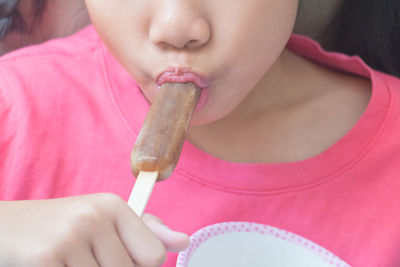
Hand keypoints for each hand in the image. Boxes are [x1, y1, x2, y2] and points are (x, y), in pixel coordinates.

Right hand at [0, 193, 188, 266]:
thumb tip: (184, 241)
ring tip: (71, 261)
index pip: (154, 256)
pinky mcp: (44, 259)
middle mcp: (93, 216)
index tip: (119, 259)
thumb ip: (145, 231)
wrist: (5, 227)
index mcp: (113, 205)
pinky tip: (56, 266)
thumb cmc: (61, 227)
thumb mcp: (104, 221)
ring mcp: (68, 237)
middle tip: (88, 259)